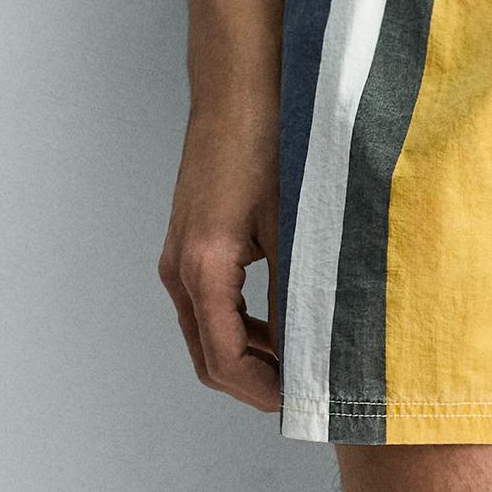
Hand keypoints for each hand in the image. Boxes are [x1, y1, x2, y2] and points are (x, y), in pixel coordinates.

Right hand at [158, 107, 281, 412]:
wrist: (239, 89)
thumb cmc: (271, 145)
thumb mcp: (296, 226)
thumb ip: (297, 293)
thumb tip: (313, 354)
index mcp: (203, 268)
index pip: (226, 362)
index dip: (267, 393)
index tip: (309, 403)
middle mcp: (180, 269)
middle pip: (211, 360)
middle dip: (258, 384)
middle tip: (311, 393)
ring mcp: (179, 258)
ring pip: (209, 337)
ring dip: (253, 358)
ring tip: (307, 362)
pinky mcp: (190, 246)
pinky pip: (210, 309)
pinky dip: (245, 330)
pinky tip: (288, 323)